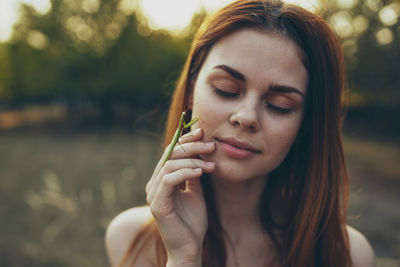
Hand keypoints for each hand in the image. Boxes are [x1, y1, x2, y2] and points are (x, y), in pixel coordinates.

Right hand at [145, 128, 214, 264]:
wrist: (190, 248)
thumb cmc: (193, 221)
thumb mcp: (196, 191)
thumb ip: (194, 173)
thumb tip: (200, 152)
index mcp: (161, 180)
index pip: (170, 153)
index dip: (185, 140)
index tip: (202, 132)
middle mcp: (154, 184)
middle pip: (169, 155)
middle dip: (191, 147)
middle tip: (211, 145)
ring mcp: (153, 194)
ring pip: (169, 165)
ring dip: (192, 160)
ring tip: (211, 164)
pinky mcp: (157, 204)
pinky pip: (168, 180)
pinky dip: (185, 172)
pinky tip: (201, 172)